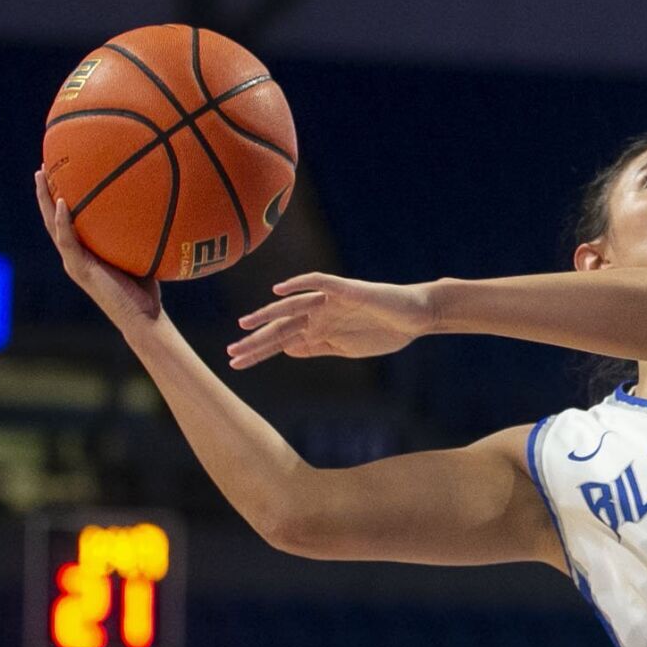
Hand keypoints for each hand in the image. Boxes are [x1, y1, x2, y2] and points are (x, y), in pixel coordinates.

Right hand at [35, 167, 161, 327]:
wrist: (143, 317)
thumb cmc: (147, 288)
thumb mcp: (143, 253)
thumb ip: (142, 233)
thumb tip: (163, 205)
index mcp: (85, 251)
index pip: (67, 220)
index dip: (60, 198)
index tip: (60, 173)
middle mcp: (75, 254)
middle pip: (53, 218)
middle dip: (45, 192)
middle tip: (42, 167)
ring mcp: (74, 261)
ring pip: (52, 225)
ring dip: (45, 200)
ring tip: (40, 175)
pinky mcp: (79, 269)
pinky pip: (67, 240)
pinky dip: (63, 221)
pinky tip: (63, 201)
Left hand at [227, 272, 435, 368]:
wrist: (416, 316)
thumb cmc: (385, 331)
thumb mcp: (346, 348)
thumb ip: (317, 347)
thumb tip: (287, 350)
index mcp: (319, 329)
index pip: (282, 341)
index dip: (259, 351)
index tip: (235, 364)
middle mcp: (319, 313)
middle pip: (281, 326)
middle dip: (256, 340)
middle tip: (231, 352)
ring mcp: (330, 301)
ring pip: (292, 306)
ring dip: (268, 315)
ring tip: (245, 325)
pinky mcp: (346, 289)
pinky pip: (319, 283)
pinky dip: (299, 284)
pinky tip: (279, 290)